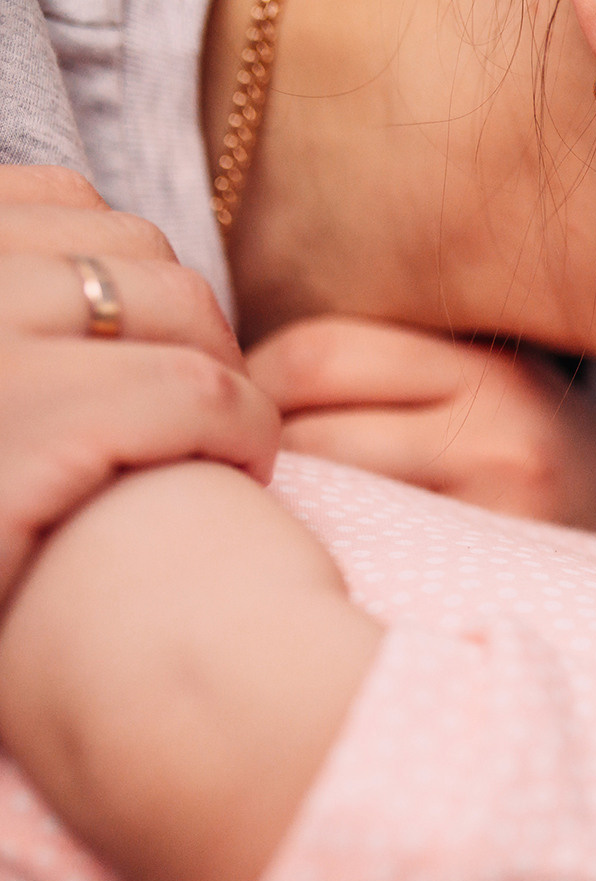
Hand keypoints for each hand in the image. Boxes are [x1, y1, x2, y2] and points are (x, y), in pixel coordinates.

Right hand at [0, 165, 280, 599]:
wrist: (6, 636)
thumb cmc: (4, 522)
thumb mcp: (4, 379)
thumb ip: (25, 305)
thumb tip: (103, 256)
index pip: (60, 200)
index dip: (130, 281)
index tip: (141, 355)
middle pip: (138, 252)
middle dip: (191, 330)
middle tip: (197, 419)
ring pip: (182, 308)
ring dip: (226, 378)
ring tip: (216, 449)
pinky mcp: (33, 428)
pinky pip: (199, 391)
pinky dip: (243, 430)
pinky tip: (237, 479)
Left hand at [246, 316, 595, 591]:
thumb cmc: (579, 514)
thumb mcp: (522, 412)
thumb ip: (417, 385)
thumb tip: (247, 382)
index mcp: (500, 374)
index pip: (314, 352)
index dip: (260, 387)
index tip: (260, 431)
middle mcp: (500, 431)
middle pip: (301, 419)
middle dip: (261, 454)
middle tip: (260, 492)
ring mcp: (497, 516)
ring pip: (318, 493)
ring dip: (284, 513)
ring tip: (297, 536)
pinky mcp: (490, 586)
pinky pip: (355, 562)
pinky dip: (326, 564)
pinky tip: (337, 582)